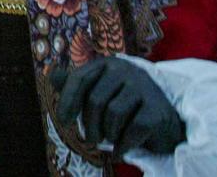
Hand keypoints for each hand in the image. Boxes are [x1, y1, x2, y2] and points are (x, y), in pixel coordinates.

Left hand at [50, 57, 184, 156]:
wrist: (164, 124)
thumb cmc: (127, 107)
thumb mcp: (101, 92)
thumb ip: (78, 85)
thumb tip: (52, 75)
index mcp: (109, 64)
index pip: (80, 78)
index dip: (68, 100)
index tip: (64, 120)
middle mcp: (127, 70)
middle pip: (96, 99)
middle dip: (89, 125)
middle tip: (90, 139)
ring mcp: (145, 88)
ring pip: (113, 114)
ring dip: (108, 134)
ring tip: (109, 140)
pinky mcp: (157, 109)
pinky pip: (132, 130)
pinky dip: (122, 145)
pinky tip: (119, 151)